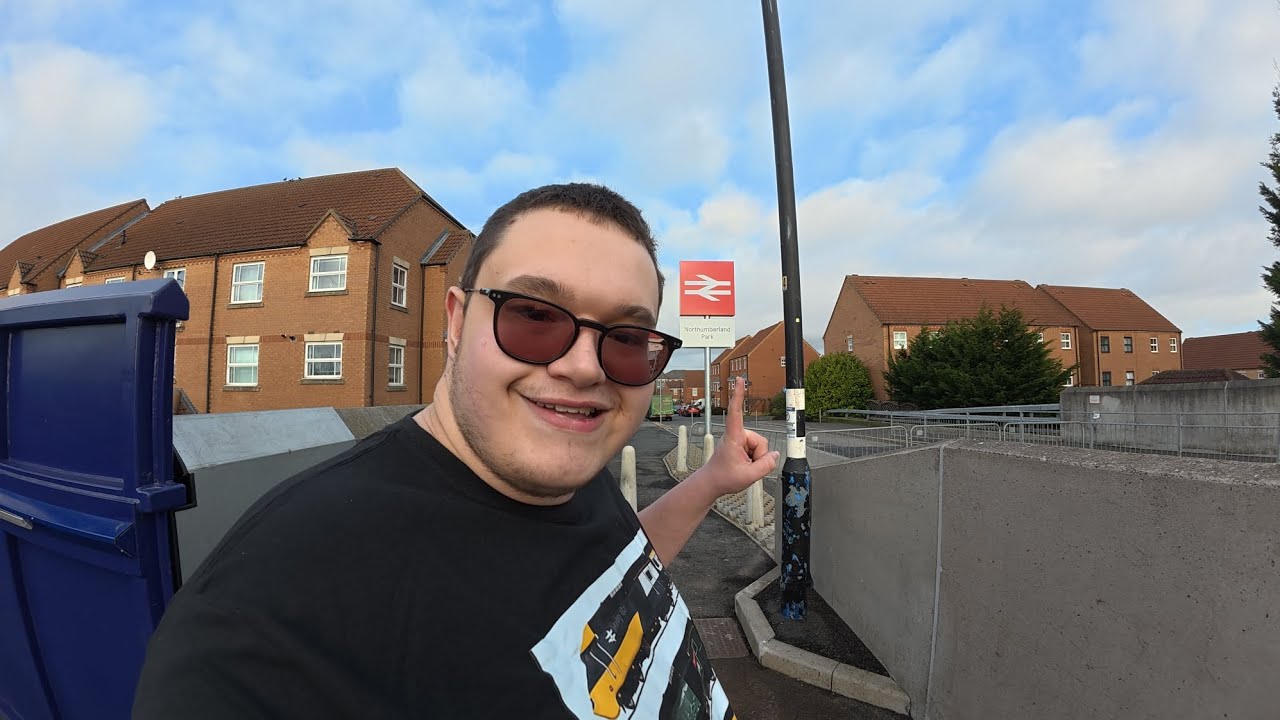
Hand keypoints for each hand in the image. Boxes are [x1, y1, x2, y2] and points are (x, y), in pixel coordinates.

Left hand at [690, 376, 779, 496]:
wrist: (712, 483)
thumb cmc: (723, 477)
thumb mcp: (748, 476)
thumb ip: (765, 465)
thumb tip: (774, 455)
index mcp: (733, 437)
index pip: (736, 412)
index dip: (738, 395)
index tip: (740, 380)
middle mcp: (736, 436)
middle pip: (760, 441)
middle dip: (758, 456)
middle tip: (746, 467)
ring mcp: (739, 441)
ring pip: (760, 446)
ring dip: (756, 458)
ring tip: (743, 467)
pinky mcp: (741, 445)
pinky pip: (756, 450)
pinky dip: (754, 459)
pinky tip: (745, 465)